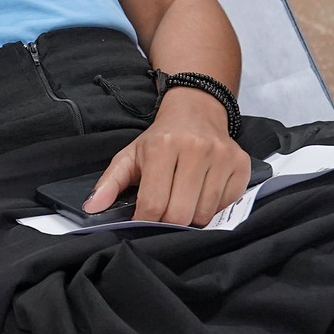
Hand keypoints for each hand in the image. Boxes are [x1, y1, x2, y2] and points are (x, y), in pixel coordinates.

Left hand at [85, 86, 248, 225]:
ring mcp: (222, 156)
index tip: (144, 219)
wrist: (196, 111)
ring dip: (191, 216)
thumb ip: (109, 182)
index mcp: (163, 146)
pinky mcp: (241, 164)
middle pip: (180, 213)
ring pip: (205, 213)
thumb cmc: (160, 139)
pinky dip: (213, 207)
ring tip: (183, 200)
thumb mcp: (130, 155)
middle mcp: (195, 149)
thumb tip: (92, 207)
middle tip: (164, 212)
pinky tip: (203, 193)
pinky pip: (226, 205)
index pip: (154, 203)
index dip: (146, 220)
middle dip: (168, 222)